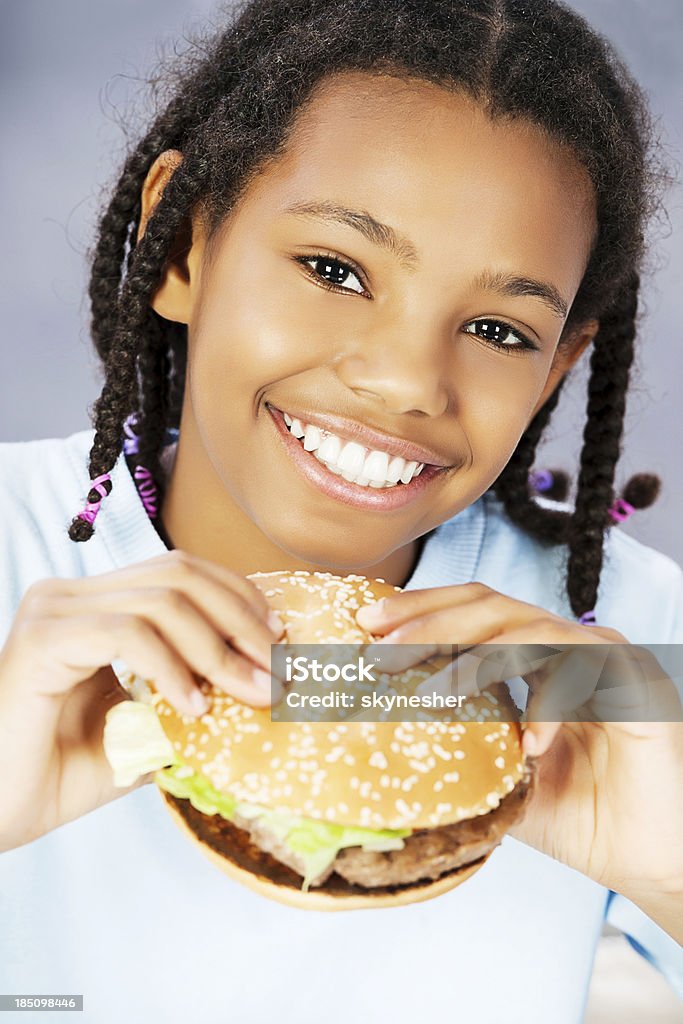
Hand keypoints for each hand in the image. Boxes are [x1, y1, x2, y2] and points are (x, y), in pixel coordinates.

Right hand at [0, 549, 284, 849]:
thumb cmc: (59, 775)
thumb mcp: (145, 730)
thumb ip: (189, 697)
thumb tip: (258, 684)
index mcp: (94, 604)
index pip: (180, 572)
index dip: (237, 597)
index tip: (278, 639)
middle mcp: (72, 595)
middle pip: (179, 573)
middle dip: (240, 619)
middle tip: (276, 670)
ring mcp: (54, 610)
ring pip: (161, 599)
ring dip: (218, 648)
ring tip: (249, 693)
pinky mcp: (42, 639)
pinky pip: (127, 633)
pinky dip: (172, 667)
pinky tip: (193, 707)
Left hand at [356, 583, 682, 902]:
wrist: (652, 860)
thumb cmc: (580, 818)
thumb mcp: (498, 781)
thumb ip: (455, 755)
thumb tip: (372, 752)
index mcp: (535, 657)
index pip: (472, 612)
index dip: (420, 611)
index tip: (367, 625)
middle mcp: (568, 646)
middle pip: (492, 606)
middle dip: (430, 620)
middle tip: (380, 642)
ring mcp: (605, 658)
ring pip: (532, 628)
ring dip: (476, 656)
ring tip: (432, 692)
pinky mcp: (638, 683)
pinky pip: (586, 672)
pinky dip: (551, 703)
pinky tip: (529, 744)